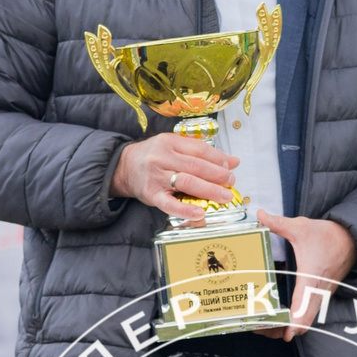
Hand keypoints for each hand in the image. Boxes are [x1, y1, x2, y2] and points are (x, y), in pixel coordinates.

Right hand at [110, 134, 239, 223]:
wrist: (123, 168)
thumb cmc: (153, 157)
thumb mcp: (174, 147)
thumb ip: (201, 152)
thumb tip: (232, 161)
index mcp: (170, 142)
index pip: (199, 149)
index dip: (218, 158)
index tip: (230, 166)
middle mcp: (162, 157)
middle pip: (196, 165)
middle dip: (218, 175)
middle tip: (231, 182)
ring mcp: (156, 177)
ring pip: (187, 182)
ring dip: (209, 190)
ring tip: (224, 196)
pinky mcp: (152, 194)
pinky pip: (169, 204)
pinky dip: (185, 210)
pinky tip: (200, 214)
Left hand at [258, 212, 356, 340]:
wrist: (352, 239)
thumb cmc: (327, 235)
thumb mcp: (301, 227)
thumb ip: (279, 223)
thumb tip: (259, 214)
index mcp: (311, 276)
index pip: (304, 304)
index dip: (295, 321)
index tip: (286, 333)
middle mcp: (318, 290)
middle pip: (303, 321)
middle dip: (283, 330)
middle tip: (260, 331)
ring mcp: (321, 295)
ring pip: (306, 320)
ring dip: (288, 327)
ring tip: (265, 328)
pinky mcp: (321, 295)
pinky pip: (309, 314)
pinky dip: (296, 321)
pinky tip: (280, 319)